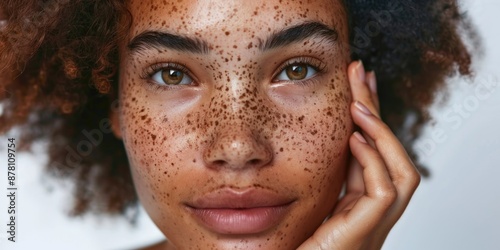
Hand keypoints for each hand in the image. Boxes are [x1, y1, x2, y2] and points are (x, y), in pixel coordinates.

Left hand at [298, 61, 420, 249]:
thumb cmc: (286, 242)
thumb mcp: (304, 197)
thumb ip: (314, 174)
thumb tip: (307, 136)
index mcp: (356, 204)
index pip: (372, 153)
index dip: (369, 118)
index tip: (358, 85)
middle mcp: (371, 213)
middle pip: (390, 155)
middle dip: (377, 112)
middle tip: (362, 73)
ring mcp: (373, 225)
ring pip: (402, 173)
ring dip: (382, 133)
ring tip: (358, 103)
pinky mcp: (365, 232)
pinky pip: (384, 192)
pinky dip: (375, 161)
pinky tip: (354, 138)